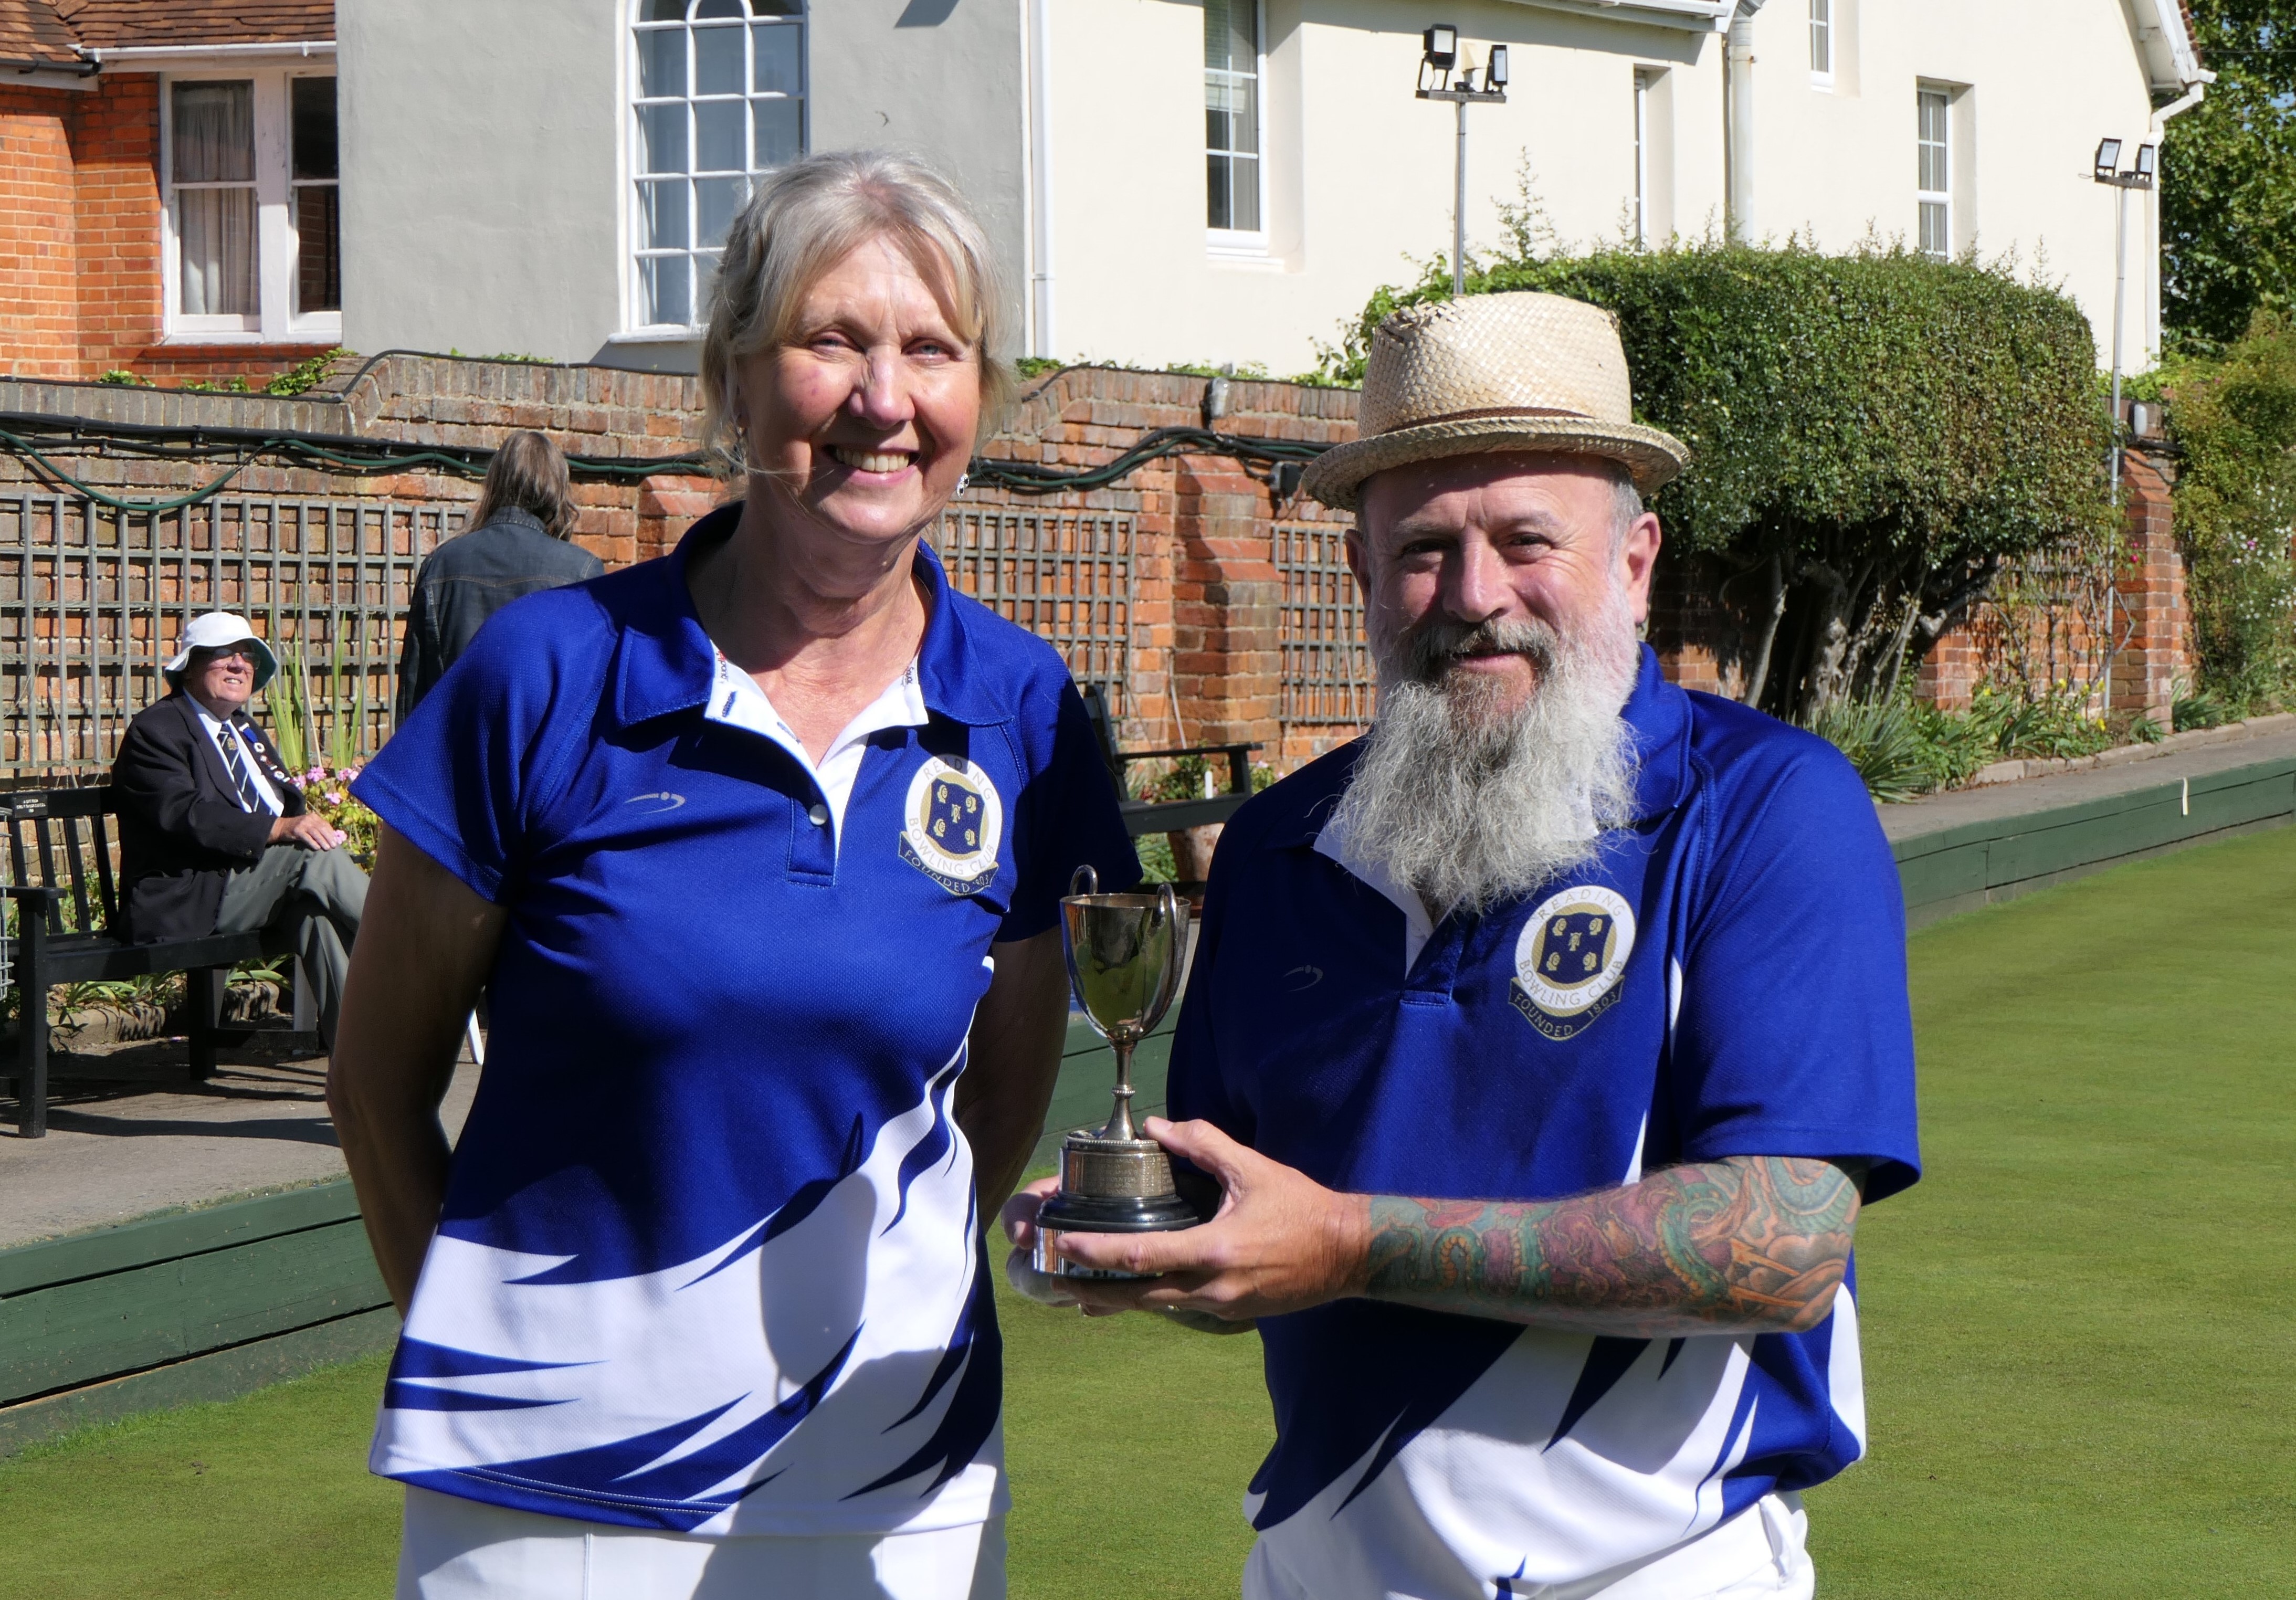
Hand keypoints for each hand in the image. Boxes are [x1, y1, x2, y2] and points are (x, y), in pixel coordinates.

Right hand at [271, 812, 345, 850]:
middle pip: (322, 828)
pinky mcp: (296, 830)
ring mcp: (302, 824)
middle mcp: (309, 819)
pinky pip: (307, 837)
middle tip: (333, 846)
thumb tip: (332, 838)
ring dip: (322, 841)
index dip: (331, 833)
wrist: (281, 827)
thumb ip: (319, 829)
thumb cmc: (299, 828)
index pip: (325, 825)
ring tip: (327, 848)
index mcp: (314, 817)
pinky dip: (313, 843)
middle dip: (329, 838)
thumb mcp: (309, 825)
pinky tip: (317, 848)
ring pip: (315, 833)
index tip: (336, 841)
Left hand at [1035, 1117, 1368, 1322]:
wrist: (1347, 1252)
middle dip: (1093, 1289)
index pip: (1140, 1257)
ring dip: (1119, 1301)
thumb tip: (1160, 1124)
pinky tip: (1133, 1293)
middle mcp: (1212, 1288)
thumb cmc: (1302, 1207)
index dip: (1096, 1254)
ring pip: (1157, 1307)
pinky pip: (1180, 1307)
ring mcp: (1221, 1307)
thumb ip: (1203, 1143)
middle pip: (1138, 1296)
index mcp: (1213, 1252)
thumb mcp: (1253, 1168)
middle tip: (1056, 1278)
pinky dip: (1152, 1300)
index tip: (1064, 1246)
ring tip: (1081, 1294)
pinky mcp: (1231, 1313)